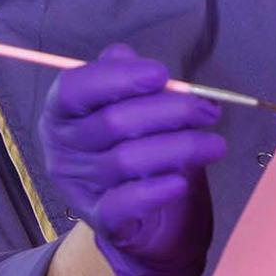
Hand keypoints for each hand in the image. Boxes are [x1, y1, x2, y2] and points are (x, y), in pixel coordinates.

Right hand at [39, 47, 227, 275]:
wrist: (135, 213)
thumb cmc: (131, 144)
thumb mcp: (128, 105)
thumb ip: (125, 78)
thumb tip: (127, 56)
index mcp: (61, 111)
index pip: (76, 88)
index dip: (119, 78)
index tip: (161, 75)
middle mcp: (60, 147)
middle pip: (112, 123)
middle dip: (168, 112)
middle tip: (208, 112)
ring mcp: (77, 185)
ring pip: (127, 160)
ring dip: (178, 149)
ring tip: (214, 145)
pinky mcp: (99, 219)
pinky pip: (124, 203)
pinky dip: (155, 192)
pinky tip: (181, 182)